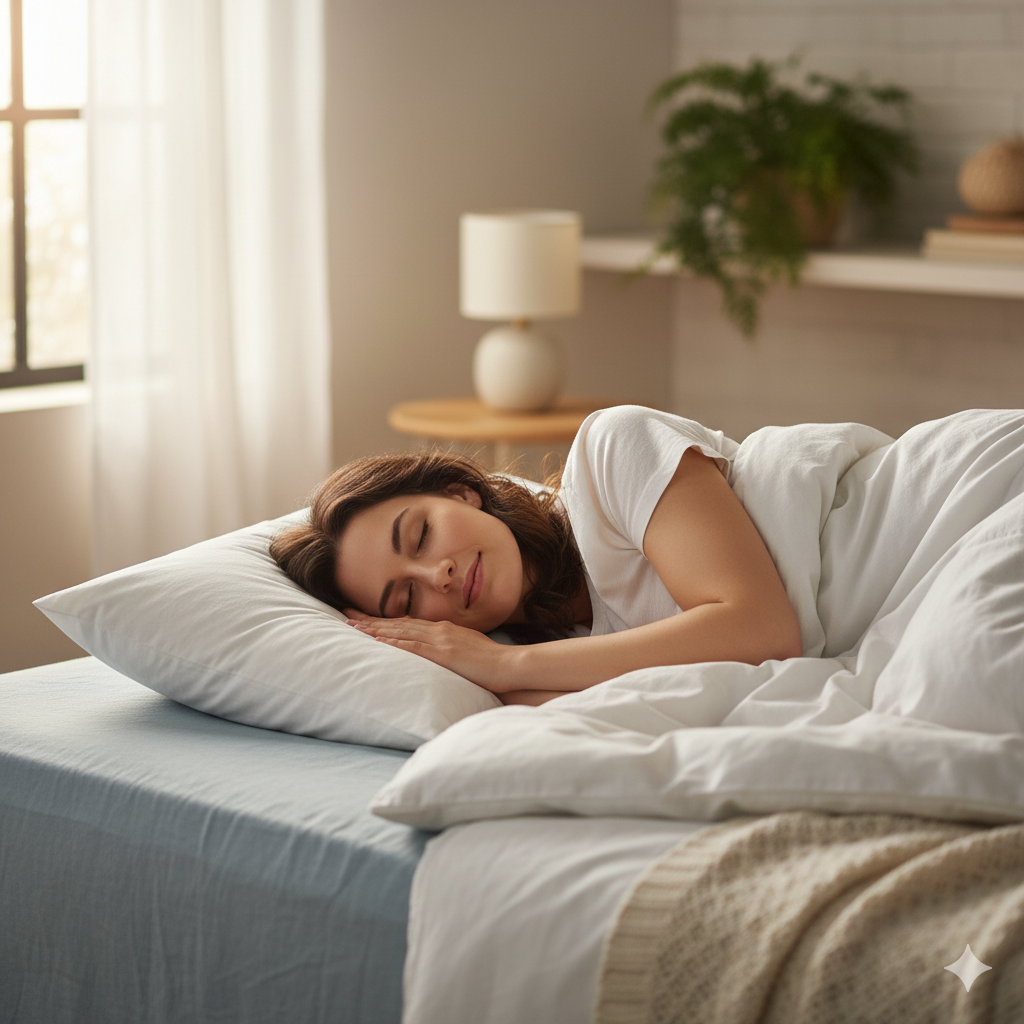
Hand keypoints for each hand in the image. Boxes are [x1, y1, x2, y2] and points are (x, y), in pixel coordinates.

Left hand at [344, 613, 521, 692]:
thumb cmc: (492, 662)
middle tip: (346, 615)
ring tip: (353, 627)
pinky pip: (413, 646)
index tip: (363, 617)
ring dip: (375, 629)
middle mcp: (439, 630)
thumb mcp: (468, 649)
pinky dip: (393, 642)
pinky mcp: (444, 653)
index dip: (383, 620)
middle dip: (371, 620)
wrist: (509, 665)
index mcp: (444, 629)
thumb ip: (450, 648)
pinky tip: (378, 641)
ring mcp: (441, 640)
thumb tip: (438, 654)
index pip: (408, 623)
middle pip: (398, 623)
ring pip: (401, 631)